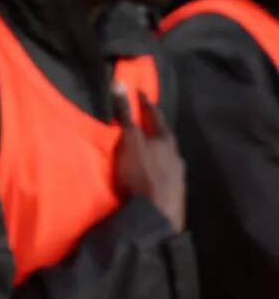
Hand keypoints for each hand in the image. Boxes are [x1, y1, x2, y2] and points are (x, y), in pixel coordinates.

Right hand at [112, 83, 185, 231]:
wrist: (156, 216)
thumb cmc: (141, 174)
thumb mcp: (129, 142)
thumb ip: (125, 115)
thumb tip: (119, 83)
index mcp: (167, 141)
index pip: (156, 115)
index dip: (145, 103)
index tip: (139, 92)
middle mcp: (177, 156)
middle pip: (164, 137)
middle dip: (153, 129)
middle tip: (142, 122)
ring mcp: (178, 176)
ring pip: (166, 157)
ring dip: (156, 151)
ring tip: (145, 149)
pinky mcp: (175, 194)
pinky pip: (165, 173)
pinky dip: (156, 168)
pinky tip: (150, 173)